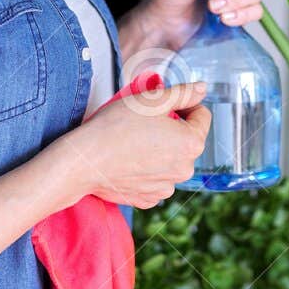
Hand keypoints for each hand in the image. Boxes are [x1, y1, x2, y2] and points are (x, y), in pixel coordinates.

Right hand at [54, 81, 211, 207]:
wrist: (86, 160)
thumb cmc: (117, 126)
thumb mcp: (152, 99)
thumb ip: (183, 93)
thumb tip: (202, 89)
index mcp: (191, 144)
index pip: (202, 116)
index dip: (185, 105)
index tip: (165, 104)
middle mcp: (185, 170)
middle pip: (186, 140)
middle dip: (172, 129)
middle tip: (145, 121)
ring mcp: (166, 188)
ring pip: (171, 160)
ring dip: (160, 150)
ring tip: (135, 141)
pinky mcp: (148, 198)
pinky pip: (155, 179)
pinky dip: (147, 170)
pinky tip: (129, 161)